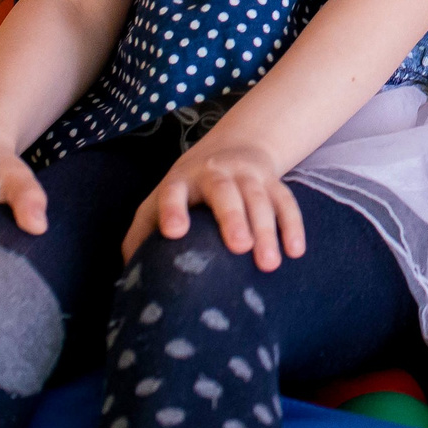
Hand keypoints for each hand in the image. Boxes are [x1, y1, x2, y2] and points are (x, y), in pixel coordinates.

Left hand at [122, 134, 306, 271]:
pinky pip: (285, 200)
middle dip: (233, 217)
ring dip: (266, 228)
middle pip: (224, 191)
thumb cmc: (186, 193)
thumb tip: (132, 278)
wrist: (232, 149)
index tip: (174, 233)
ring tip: (269, 263)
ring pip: (258, 197)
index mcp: (181, 181)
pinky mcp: (273, 181)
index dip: (173, 210)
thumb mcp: (157, 204)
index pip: (172, 192)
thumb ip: (142, 236)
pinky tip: (295, 251)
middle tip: (240, 247)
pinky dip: (293, 224)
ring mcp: (248, 175)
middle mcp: (215, 173)